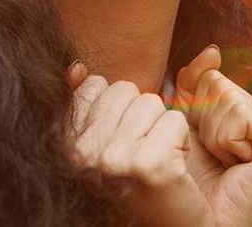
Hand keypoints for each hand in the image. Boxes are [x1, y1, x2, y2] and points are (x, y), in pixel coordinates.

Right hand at [66, 62, 213, 226]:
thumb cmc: (143, 184)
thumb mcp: (109, 138)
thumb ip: (89, 101)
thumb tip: (77, 68)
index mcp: (70, 144)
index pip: (95, 85)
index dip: (119, 107)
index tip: (124, 141)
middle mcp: (85, 153)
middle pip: (125, 91)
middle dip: (142, 116)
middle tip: (143, 153)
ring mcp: (114, 159)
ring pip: (151, 103)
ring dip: (162, 129)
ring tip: (157, 161)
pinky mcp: (148, 164)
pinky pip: (174, 121)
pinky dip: (181, 142)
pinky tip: (172, 170)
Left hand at [173, 46, 251, 226]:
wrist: (195, 223)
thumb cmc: (184, 178)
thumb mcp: (180, 120)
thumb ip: (193, 82)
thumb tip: (214, 50)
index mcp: (240, 112)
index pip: (206, 75)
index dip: (188, 104)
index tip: (194, 142)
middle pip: (215, 82)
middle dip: (199, 120)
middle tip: (209, 156)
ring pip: (226, 96)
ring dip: (211, 134)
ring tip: (223, 162)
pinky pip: (240, 115)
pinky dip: (227, 141)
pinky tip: (236, 165)